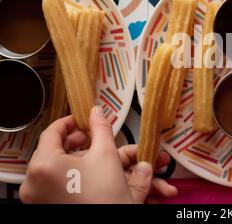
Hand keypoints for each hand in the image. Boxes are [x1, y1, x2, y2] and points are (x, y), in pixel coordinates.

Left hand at [19, 107, 176, 203]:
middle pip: (59, 152)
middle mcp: (35, 183)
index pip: (52, 132)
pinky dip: (83, 177)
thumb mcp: (107, 155)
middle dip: (83, 144)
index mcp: (44, 165)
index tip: (83, 120)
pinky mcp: (50, 206)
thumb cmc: (105, 199)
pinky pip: (64, 185)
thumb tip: (97, 112)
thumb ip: (101, 129)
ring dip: (88, 161)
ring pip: (65, 170)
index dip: (71, 122)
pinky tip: (102, 175)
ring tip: (105, 159)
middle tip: (95, 139)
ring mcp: (40, 198)